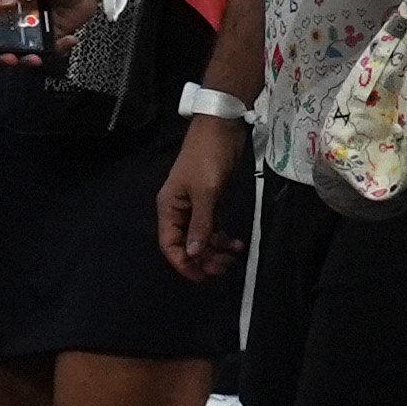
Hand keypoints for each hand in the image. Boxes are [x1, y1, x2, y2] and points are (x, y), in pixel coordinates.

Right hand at [156, 115, 249, 279]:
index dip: (183, 262)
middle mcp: (179, 210)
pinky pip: (213, 225)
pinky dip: (223, 236)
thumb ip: (200, 223)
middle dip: (203, 258)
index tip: (201, 277)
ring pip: (202, 236)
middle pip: (187, 243)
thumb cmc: (208, 158)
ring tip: (233, 257)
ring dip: (215, 249)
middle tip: (223, 269)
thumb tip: (193, 253)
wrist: (222, 128)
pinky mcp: (211, 199)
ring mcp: (196, 205)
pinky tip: (237, 243)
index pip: (170, 244)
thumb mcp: (205, 192)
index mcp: (169, 208)